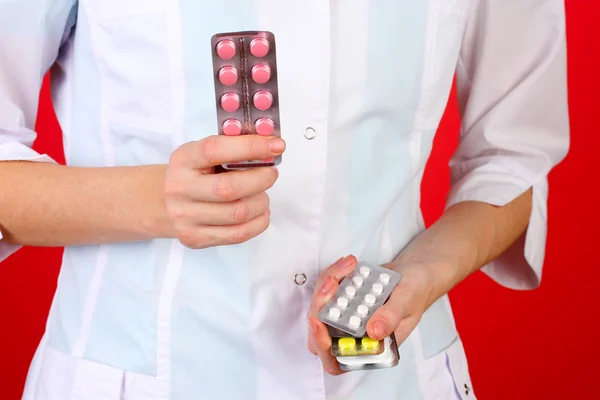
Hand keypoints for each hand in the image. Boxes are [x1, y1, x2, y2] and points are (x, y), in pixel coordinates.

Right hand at [164, 134, 285, 248]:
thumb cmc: (195, 174)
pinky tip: (259, 212)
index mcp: (183, 160)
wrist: (165, 203)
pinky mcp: (196, 238)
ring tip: (262, 194)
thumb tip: (270, 146)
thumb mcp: (203, 154)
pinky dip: (259, 222)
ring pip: (238, 213)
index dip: (250, 147)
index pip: (215, 150)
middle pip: (229, 188)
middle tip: (271, 173)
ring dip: (261, 202)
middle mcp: (180, 189)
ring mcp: (186, 217)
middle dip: (261, 179)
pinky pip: (239, 234)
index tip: (275, 145)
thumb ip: (232, 147)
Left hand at [307, 257, 434, 374]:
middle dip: (319, 306)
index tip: (318, 322)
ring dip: (327, 285)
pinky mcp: (341, 301)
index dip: (322, 347)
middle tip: (331, 282)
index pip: (336, 362)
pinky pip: (326, 291)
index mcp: (371, 349)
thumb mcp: (407, 302)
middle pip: (320, 333)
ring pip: (320, 309)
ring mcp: (346, 319)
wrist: (414, 274)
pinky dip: (333, 275)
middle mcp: (355, 337)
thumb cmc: (416, 293)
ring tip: (346, 266)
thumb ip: (391, 317)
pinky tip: (346, 264)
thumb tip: (373, 331)